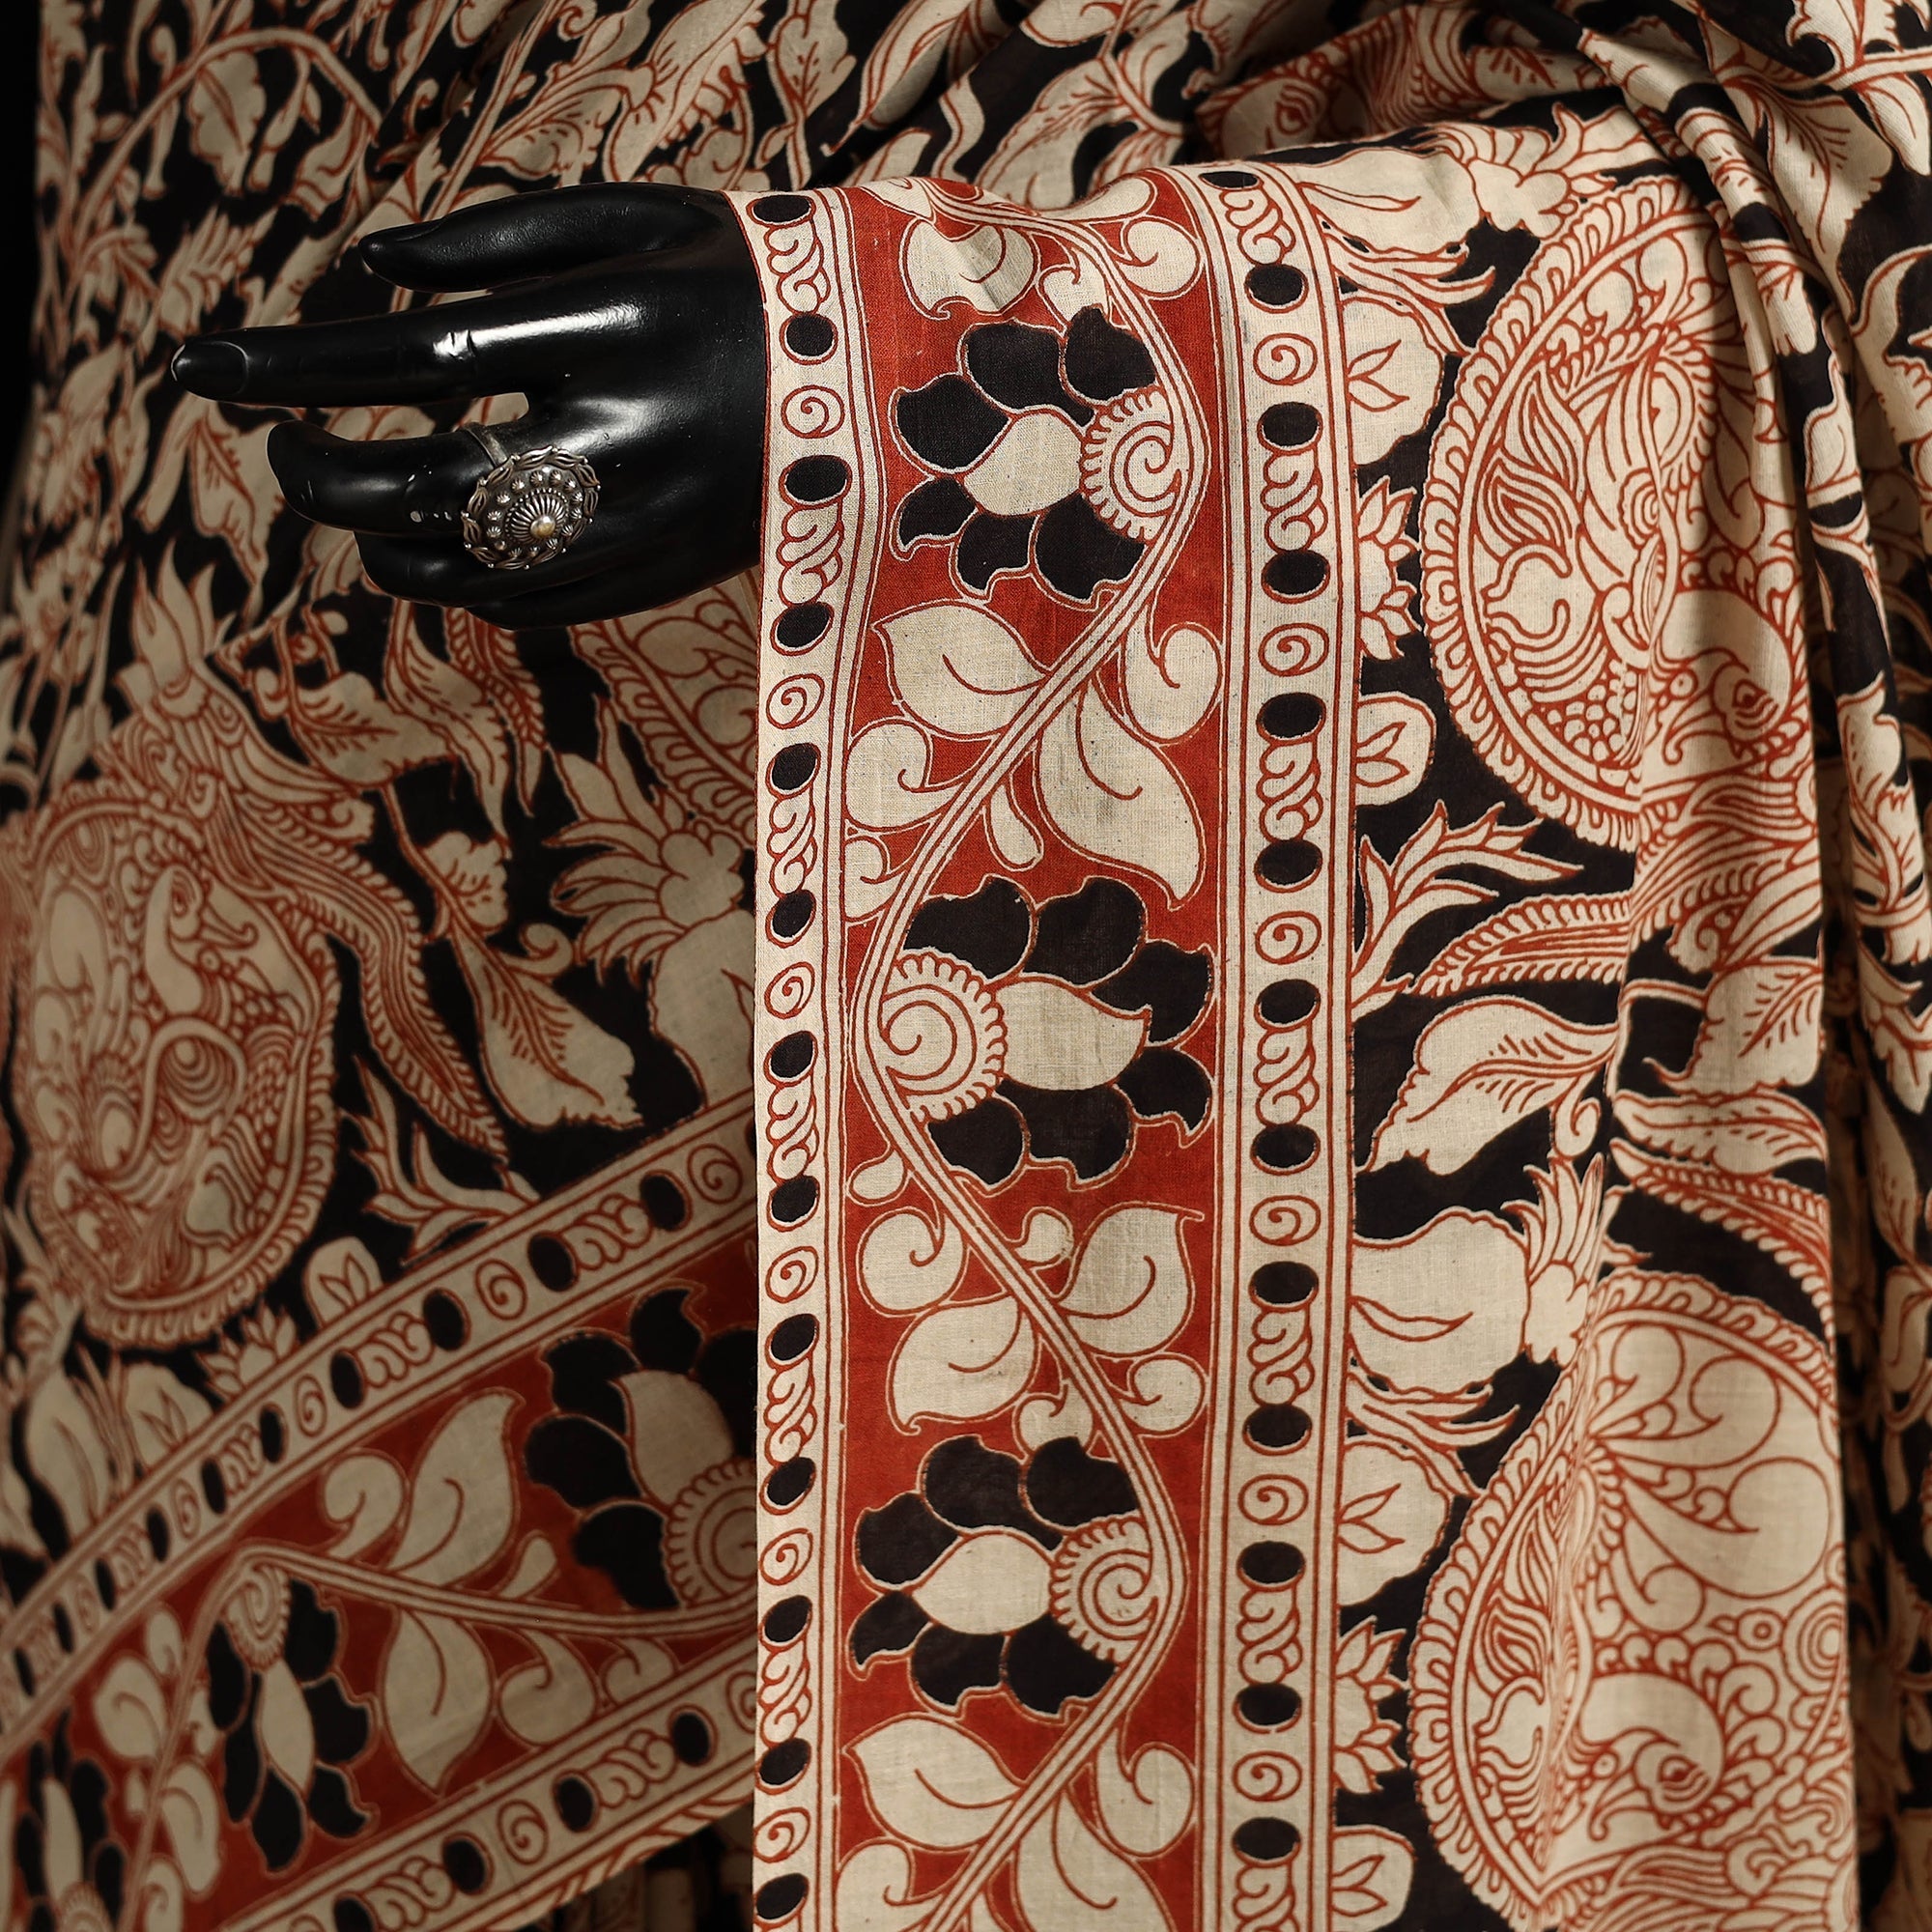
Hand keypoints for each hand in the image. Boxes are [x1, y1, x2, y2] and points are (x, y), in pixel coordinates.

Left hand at [171, 184, 766, 627]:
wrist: (886, 391)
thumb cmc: (742, 282)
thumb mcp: (638, 220)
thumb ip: (501, 236)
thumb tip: (370, 266)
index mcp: (616, 327)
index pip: (420, 353)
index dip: (302, 366)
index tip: (212, 368)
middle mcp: (627, 436)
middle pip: (426, 483)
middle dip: (323, 475)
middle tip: (283, 453)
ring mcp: (643, 524)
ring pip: (465, 566)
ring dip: (380, 541)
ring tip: (359, 499)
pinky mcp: (657, 580)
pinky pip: (520, 604)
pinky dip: (457, 578)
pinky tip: (444, 540)